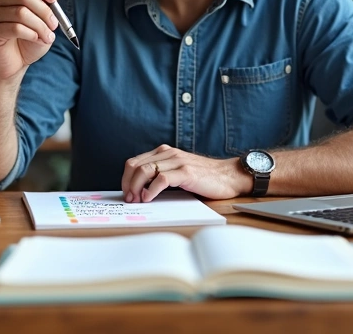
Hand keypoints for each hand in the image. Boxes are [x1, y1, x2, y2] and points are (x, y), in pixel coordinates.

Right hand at [0, 0, 61, 80]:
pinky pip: (14, 28)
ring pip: (21, 13)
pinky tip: (36, 40)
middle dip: (45, 11)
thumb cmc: (28, 39)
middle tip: (54, 24)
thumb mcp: (44, 17)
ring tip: (47, 36)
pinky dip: (31, 34)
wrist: (15, 64)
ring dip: (40, 26)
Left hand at [121, 144, 252, 202]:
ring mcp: (177, 161)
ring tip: (136, 200)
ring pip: (145, 171)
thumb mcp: (178, 171)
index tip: (126, 194)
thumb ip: (161, 174)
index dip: (125, 179)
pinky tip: (148, 198)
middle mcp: (168, 153)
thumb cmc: (204, 177)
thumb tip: (139, 191)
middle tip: (128, 199)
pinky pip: (161, 179)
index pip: (134, 162)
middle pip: (135, 166)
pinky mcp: (186, 172)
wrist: (228, 176)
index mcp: (164, 152)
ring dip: (135, 188)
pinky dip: (150, 190)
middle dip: (127, 184)